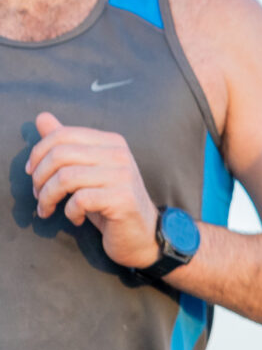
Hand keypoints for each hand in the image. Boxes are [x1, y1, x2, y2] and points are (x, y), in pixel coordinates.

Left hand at [27, 112, 160, 268]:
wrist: (141, 232)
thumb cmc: (109, 200)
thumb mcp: (86, 169)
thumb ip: (66, 143)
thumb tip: (42, 117)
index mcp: (111, 142)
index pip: (63, 135)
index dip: (38, 154)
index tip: (32, 174)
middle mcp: (119, 154)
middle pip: (60, 155)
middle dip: (39, 178)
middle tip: (38, 195)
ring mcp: (123, 176)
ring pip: (65, 178)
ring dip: (48, 197)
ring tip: (47, 209)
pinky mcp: (123, 199)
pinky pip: (80, 200)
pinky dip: (69, 212)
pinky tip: (76, 218)